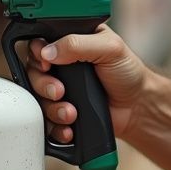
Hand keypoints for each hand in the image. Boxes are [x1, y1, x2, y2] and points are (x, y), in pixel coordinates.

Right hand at [25, 24, 147, 143]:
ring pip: (37, 98)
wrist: (137, 106)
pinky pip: (46, 121)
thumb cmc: (127, 71)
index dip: (37, 54)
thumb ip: (78, 43)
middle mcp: (61, 64)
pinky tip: (69, 127)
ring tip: (71, 112)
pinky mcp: (62, 111)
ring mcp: (60, 89)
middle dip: (43, 85)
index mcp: (70, 42)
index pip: (40, 43)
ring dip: (51, 108)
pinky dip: (55, 127)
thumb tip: (48, 51)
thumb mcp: (110, 47)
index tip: (46, 64)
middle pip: (33, 73)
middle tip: (60, 91)